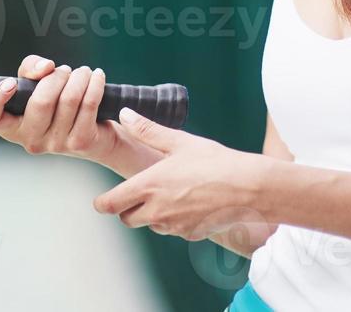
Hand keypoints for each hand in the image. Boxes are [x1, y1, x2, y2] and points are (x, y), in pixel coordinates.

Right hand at [0, 55, 149, 171]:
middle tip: (64, 71)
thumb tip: (45, 68)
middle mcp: (30, 139)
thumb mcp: (36, 83)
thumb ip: (31, 68)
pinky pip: (88, 105)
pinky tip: (96, 76)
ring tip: (83, 72)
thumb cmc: (58, 103)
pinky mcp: (80, 142)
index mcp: (11, 125)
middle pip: (40, 102)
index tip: (11, 82)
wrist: (98, 133)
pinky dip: (94, 84)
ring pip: (68, 100)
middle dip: (56, 77)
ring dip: (79, 77)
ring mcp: (55, 144)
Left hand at [92, 108, 269, 240]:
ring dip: (151, 213)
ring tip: (170, 192)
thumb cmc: (215, 161)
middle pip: (126, 219)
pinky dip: (173, 220)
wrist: (249, 188)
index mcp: (149, 186)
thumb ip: (147, 130)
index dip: (102, 203)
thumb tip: (125, 115)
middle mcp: (157, 210)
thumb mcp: (179, 141)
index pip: (110, 204)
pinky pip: (172, 230)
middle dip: (126, 208)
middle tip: (136, 193)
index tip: (101, 200)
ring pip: (150, 224)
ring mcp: (173, 226)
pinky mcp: (190, 235)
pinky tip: (189, 202)